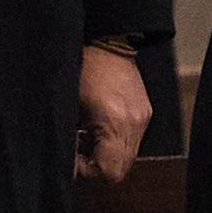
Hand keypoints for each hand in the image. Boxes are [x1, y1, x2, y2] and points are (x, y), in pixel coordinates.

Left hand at [75, 46, 149, 182]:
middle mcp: (134, 124)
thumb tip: (66, 161)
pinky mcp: (145, 112)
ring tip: (87, 134)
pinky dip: (115, 140)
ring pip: (126, 156)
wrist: (107, 41)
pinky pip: (132, 140)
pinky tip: (99, 124)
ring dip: (106, 153)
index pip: (109, 171)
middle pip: (120, 169)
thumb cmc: (82, 68)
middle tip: (78, 147)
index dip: (87, 170)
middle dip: (97, 163)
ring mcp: (143, 118)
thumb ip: (69, 139)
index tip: (72, 157)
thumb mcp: (69, 107)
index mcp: (114, 122)